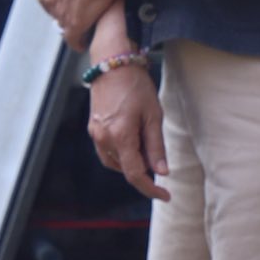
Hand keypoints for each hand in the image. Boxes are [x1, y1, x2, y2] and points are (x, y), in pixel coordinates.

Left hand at [36, 0, 122, 50]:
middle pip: (54, 12)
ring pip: (64, 26)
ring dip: (73, 29)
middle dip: (64, 16)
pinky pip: (72, 39)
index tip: (66, 5)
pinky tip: (82, 45)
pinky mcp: (74, 23)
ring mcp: (61, 11)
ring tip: (82, 32)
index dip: (56, 3)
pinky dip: (77, 43)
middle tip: (77, 19)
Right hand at [86, 62, 169, 200]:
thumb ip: (156, 146)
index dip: (151, 190)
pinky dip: (121, 154)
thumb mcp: (153, 115)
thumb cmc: (135, 86)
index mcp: (121, 136)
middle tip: (159, 161)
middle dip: (143, 172)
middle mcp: (104, 138)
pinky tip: (132, 142)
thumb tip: (162, 172)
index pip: (135, 174)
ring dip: (131, 163)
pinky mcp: (93, 127)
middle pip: (125, 169)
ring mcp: (95, 133)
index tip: (166, 196)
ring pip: (115, 162)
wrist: (111, 63)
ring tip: (146, 148)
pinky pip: (107, 151)